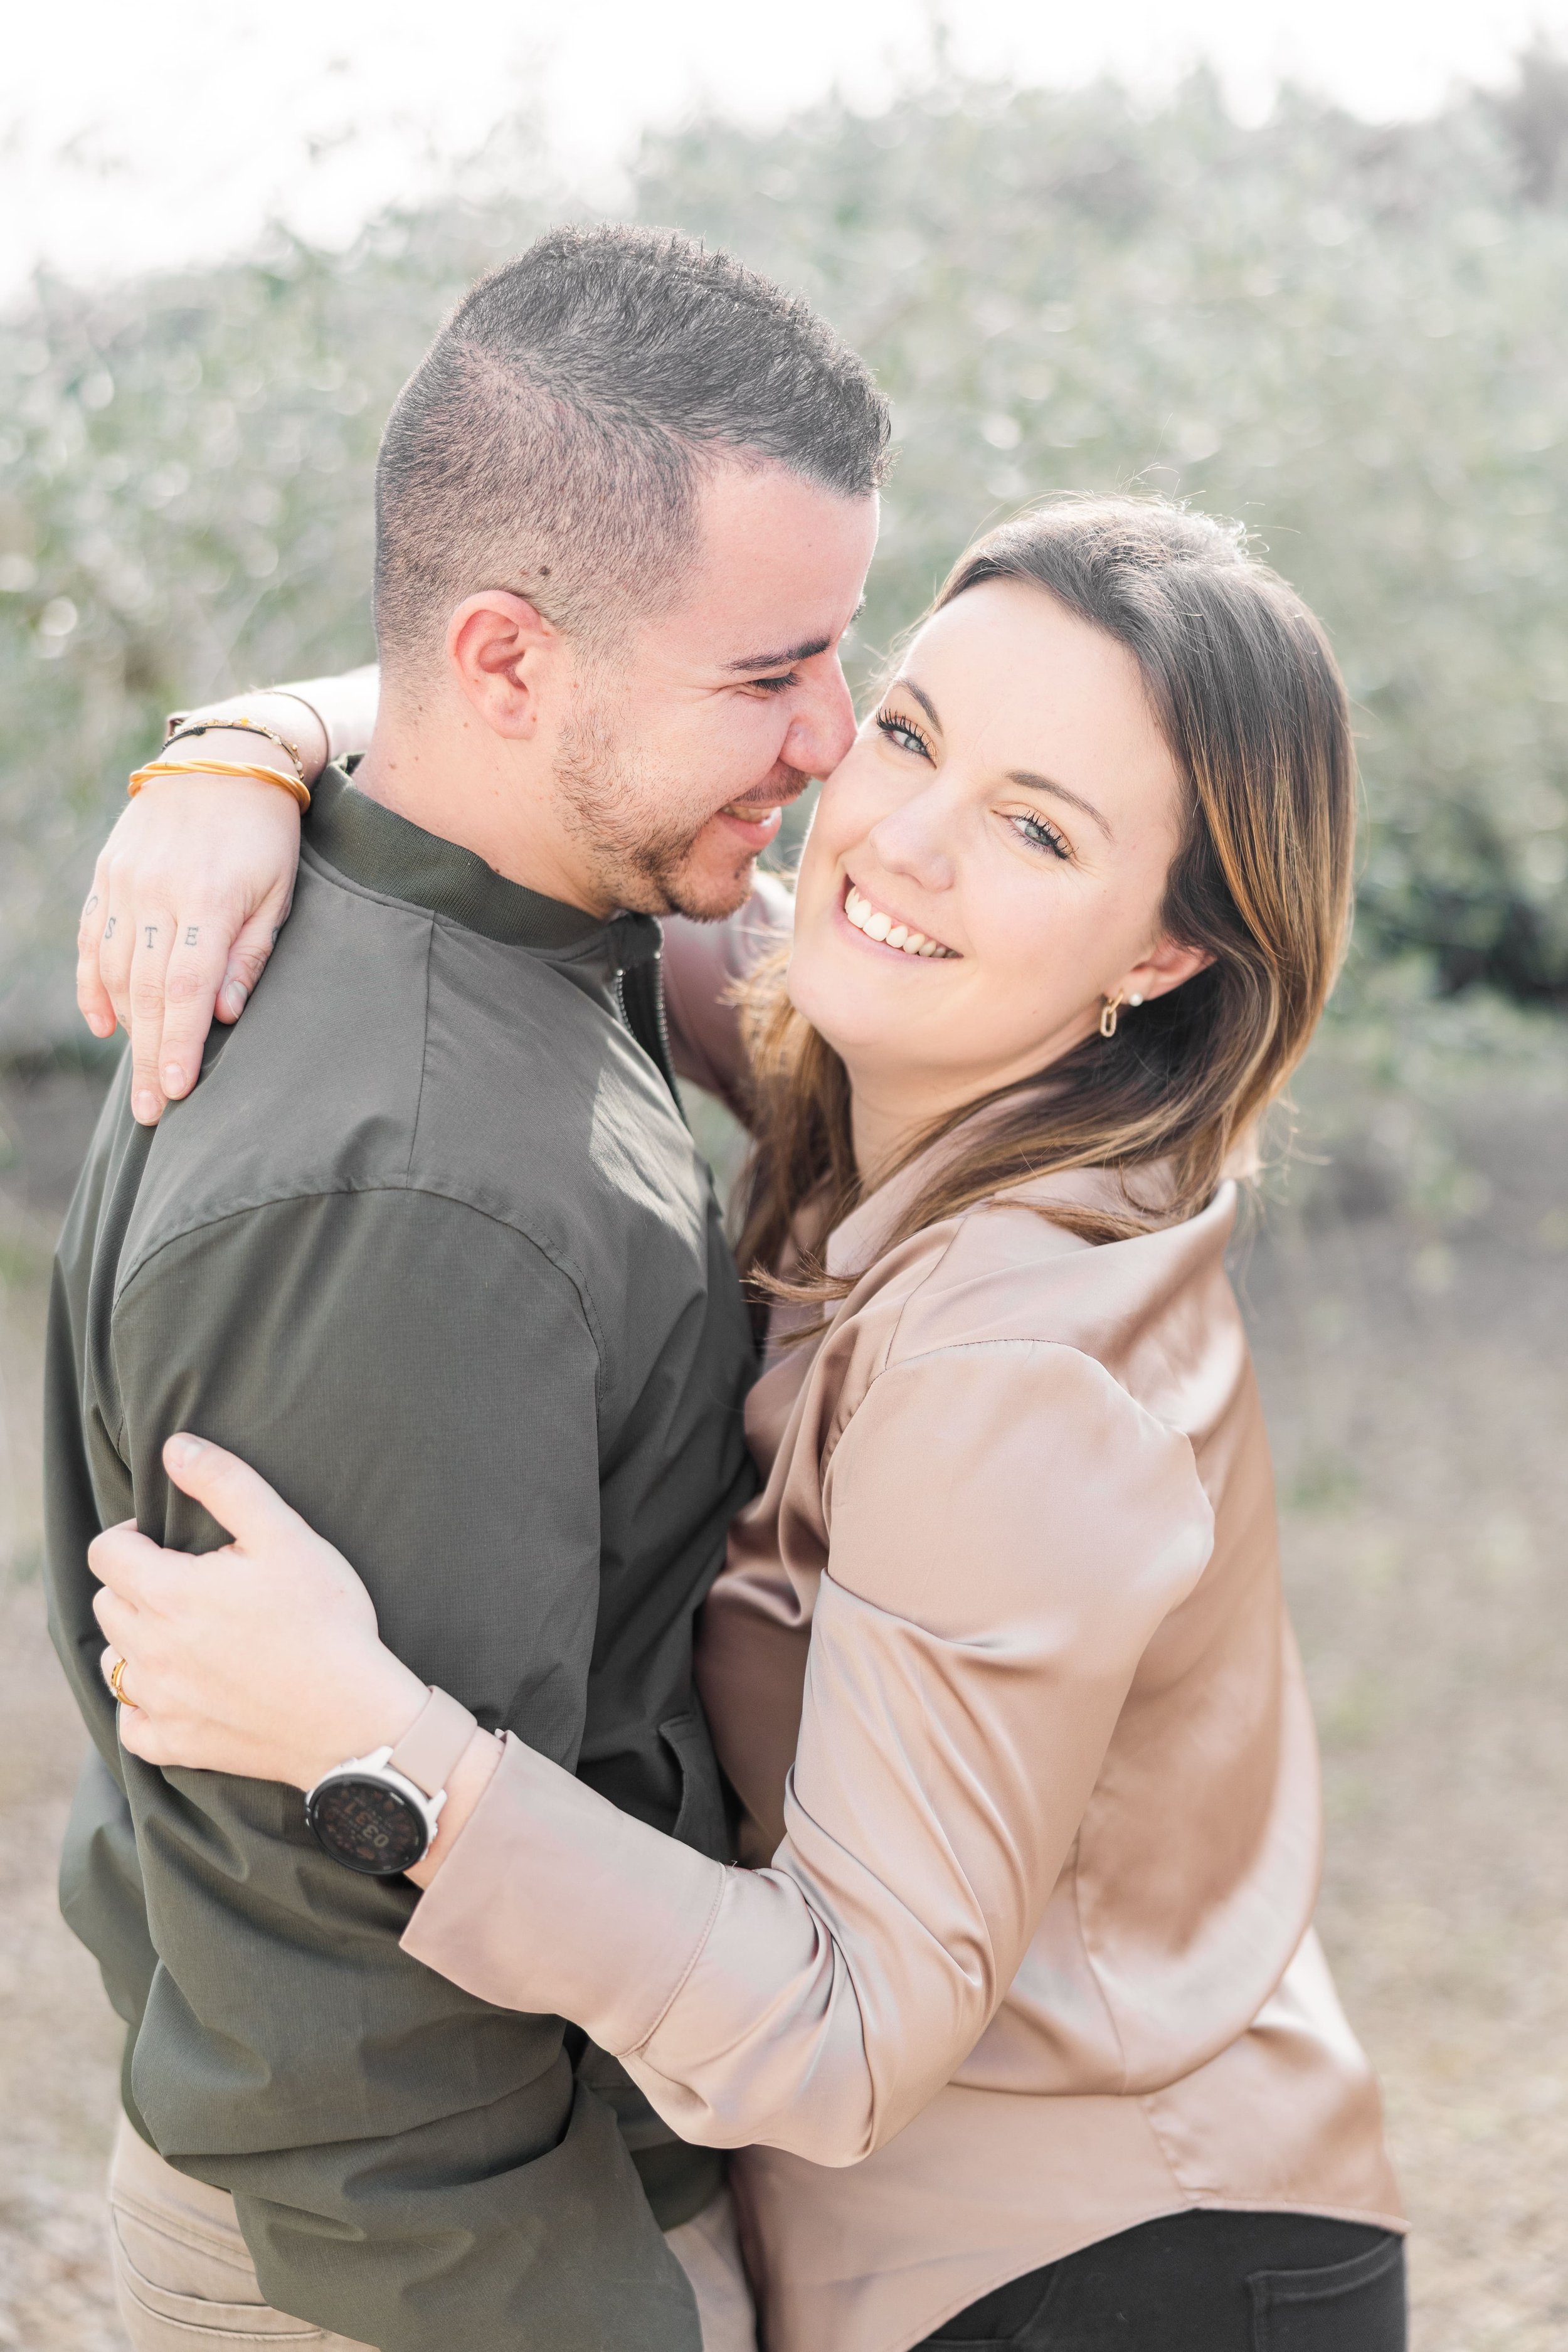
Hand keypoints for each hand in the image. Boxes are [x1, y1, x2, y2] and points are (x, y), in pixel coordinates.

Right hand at [76, 762, 301, 1126]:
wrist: (224, 758)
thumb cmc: (266, 834)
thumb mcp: (279, 892)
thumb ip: (250, 955)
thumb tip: (224, 1017)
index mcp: (204, 901)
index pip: (185, 990)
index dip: (178, 1045)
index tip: (177, 1092)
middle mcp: (154, 894)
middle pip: (146, 992)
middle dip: (149, 1057)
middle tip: (152, 1112)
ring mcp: (123, 883)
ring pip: (115, 971)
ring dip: (126, 1029)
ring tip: (139, 1078)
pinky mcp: (106, 875)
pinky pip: (92, 940)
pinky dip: (94, 985)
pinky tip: (104, 1024)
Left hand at [91, 1434, 425, 1791]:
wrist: (352, 1717)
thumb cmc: (325, 1619)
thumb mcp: (285, 1534)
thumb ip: (226, 1482)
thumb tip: (175, 1447)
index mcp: (168, 1593)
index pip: (105, 1552)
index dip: (132, 1534)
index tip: (169, 1538)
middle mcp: (149, 1649)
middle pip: (105, 1603)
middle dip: (133, 1582)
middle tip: (187, 1580)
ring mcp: (159, 1702)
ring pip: (111, 1661)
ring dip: (134, 1640)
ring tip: (183, 1631)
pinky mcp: (176, 1743)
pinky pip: (130, 1723)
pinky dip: (142, 1705)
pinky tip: (178, 1688)